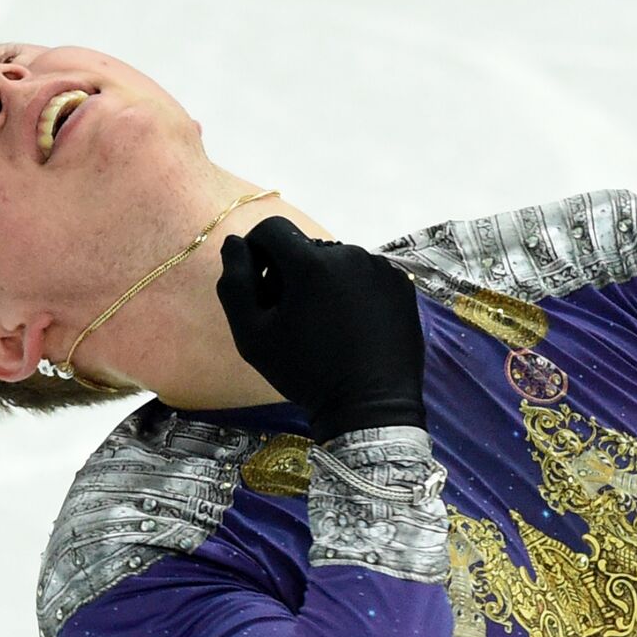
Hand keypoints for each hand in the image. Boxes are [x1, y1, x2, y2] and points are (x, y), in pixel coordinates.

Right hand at [216, 216, 427, 444]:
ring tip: (325, 326)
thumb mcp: (253, 336)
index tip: (260, 285)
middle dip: (291, 273)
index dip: (257, 252)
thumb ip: (235, 284)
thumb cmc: (305, 374)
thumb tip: (234, 243)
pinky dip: (353, 292)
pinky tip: (352, 328)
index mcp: (311, 262)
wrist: (370, 407)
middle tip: (291, 317)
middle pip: (306, 248)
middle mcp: (349, 254)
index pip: (272, 229)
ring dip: (324, 282)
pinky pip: (366, 276)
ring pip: (337, 262)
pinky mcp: (401, 286)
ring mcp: (380, 269)